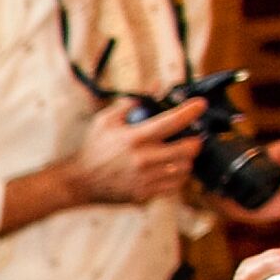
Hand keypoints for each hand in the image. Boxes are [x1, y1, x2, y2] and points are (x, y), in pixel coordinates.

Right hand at [71, 94, 205, 207]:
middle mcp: (143, 159)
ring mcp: (146, 179)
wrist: (80, 181)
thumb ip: (132, 103)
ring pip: (185, 168)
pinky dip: (176, 177)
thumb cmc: (94, 148)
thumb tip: (156, 85)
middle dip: (193, 141)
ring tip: (176, 155)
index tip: (200, 105)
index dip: (191, 111)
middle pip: (189, 149)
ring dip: (185, 160)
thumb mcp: (106, 121)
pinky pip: (175, 185)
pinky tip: (167, 170)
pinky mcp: (146, 194)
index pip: (173, 121)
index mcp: (135, 138)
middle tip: (189, 138)